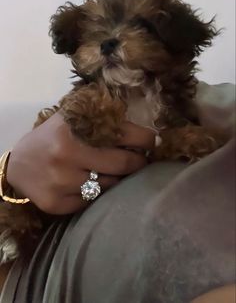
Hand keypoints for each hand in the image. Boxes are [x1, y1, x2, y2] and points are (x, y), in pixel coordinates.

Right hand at [6, 113, 154, 214]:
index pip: (122, 134)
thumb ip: (97, 117)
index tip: (154, 142)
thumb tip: (138, 123)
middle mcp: (67, 154)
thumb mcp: (70, 119)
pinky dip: (99, 194)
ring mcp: (61, 182)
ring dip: (118, 179)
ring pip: (110, 185)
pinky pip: (93, 201)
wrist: (16, 166)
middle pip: (122, 164)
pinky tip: (94, 185)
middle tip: (143, 161)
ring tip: (117, 172)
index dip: (145, 139)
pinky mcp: (57, 204)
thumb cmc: (50, 138)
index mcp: (72, 128)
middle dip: (138, 163)